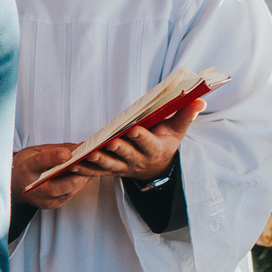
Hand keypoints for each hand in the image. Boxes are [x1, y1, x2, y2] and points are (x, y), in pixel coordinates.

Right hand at [13, 143, 90, 208]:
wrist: (14, 182)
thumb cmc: (27, 164)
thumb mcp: (36, 151)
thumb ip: (57, 149)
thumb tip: (79, 146)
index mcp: (26, 167)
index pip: (40, 162)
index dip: (54, 157)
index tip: (67, 154)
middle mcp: (31, 186)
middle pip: (54, 187)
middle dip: (73, 179)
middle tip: (87, 169)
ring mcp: (39, 198)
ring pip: (63, 194)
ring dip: (79, 184)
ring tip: (90, 173)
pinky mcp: (47, 205)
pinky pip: (66, 198)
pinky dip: (76, 188)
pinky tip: (83, 180)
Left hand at [71, 100, 204, 182]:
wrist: (157, 168)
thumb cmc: (165, 142)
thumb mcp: (177, 130)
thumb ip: (185, 115)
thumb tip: (199, 100)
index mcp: (155, 149)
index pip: (147, 143)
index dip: (141, 137)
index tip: (134, 129)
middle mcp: (138, 161)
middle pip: (127, 155)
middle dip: (118, 148)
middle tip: (109, 142)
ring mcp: (124, 168)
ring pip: (109, 165)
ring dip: (97, 160)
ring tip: (86, 153)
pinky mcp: (111, 171)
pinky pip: (96, 171)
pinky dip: (85, 168)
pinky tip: (72, 164)